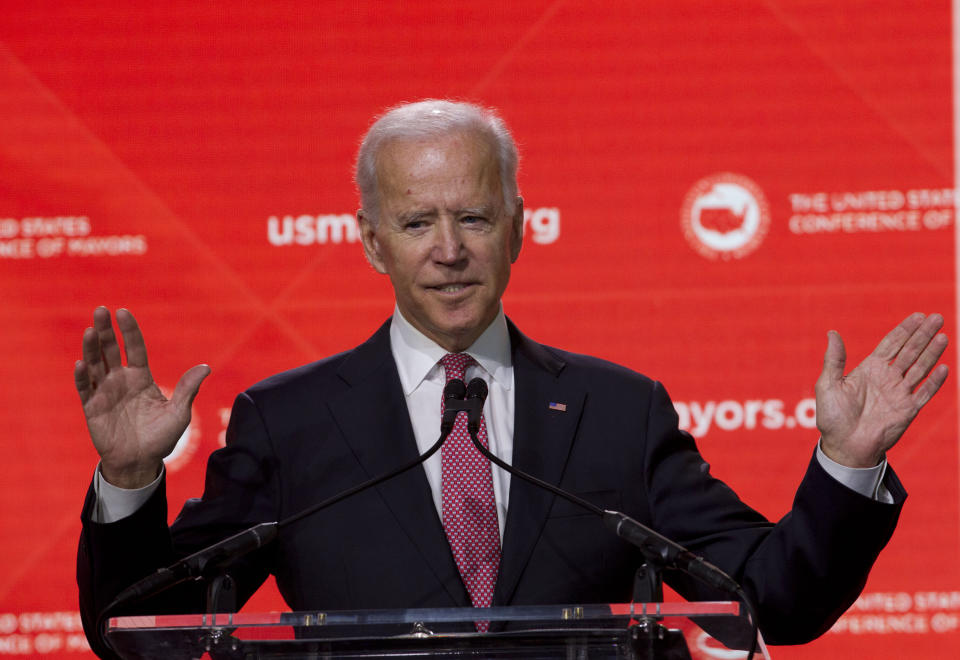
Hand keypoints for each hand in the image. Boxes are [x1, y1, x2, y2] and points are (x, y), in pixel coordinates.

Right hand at [74, 307, 209, 487]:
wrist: (140, 462)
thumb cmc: (161, 438)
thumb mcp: (179, 413)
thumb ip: (187, 389)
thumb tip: (206, 367)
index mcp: (141, 377)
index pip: (134, 348)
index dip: (129, 331)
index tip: (123, 312)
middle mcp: (121, 380)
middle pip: (111, 350)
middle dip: (106, 331)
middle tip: (101, 310)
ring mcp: (105, 392)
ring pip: (95, 364)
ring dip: (91, 348)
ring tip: (90, 331)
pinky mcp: (92, 407)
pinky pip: (85, 389)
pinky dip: (82, 377)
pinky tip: (81, 364)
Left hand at [816, 313, 948, 467]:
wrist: (844, 446)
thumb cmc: (833, 417)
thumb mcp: (828, 385)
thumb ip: (834, 359)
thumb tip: (832, 332)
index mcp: (869, 369)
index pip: (891, 344)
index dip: (904, 330)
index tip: (918, 316)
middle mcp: (887, 378)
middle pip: (909, 351)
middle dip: (923, 334)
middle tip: (936, 317)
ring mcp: (899, 393)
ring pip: (920, 368)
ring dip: (931, 352)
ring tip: (943, 335)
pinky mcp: (907, 410)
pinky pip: (924, 393)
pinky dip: (934, 381)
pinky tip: (943, 367)